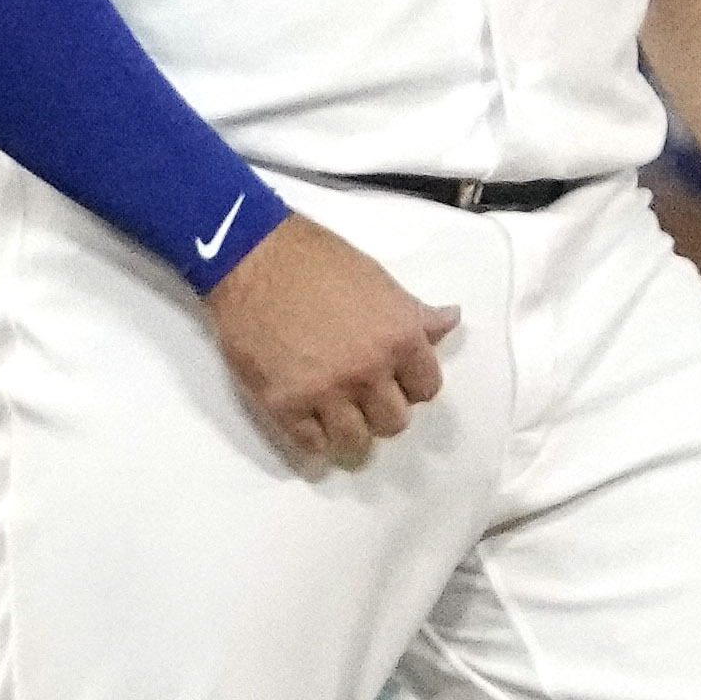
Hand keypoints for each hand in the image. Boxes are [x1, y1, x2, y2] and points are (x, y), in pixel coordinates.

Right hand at [203, 213, 457, 474]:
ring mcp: (324, 391)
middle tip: (359, 394)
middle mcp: (368, 371)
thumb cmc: (316, 260)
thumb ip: (413, 313)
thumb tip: (450, 319)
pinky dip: (312, 435)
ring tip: (332, 412)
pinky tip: (306, 416)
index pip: (426, 390)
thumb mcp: (377, 281)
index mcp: (399, 339)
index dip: (408, 384)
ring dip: (347, 429)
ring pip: (355, 441)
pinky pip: (310, 444)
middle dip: (379, 409)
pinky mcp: (283, 403)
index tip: (390, 378)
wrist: (250, 256)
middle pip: (394, 423)